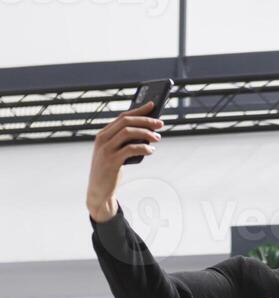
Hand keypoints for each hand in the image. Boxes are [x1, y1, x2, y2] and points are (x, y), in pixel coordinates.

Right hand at [85, 100, 163, 220]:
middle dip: (145, 120)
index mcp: (103, 135)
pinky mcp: (111, 161)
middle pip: (126, 122)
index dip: (138, 110)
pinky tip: (151, 150)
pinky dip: (143, 148)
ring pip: (128, 132)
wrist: (98, 192)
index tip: (152, 105)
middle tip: (160, 124)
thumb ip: (126, 143)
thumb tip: (146, 133)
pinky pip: (130, 149)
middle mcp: (103, 139)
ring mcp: (106, 150)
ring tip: (157, 138)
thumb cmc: (110, 172)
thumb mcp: (116, 154)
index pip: (122, 117)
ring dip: (145, 133)